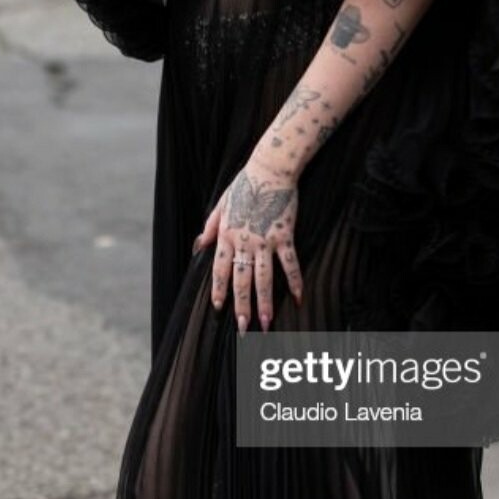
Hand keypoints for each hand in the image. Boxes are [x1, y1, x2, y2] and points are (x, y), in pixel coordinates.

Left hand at [193, 152, 303, 332]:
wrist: (270, 168)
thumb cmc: (245, 184)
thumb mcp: (221, 204)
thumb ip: (210, 227)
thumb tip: (199, 246)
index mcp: (227, 235)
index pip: (219, 269)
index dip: (219, 289)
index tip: (219, 308)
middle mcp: (244, 241)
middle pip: (241, 280)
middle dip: (241, 306)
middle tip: (242, 329)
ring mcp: (265, 240)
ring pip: (264, 278)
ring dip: (265, 303)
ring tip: (266, 324)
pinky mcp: (285, 235)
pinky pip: (290, 263)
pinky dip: (296, 280)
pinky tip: (300, 297)